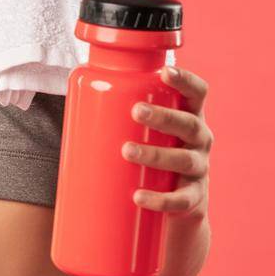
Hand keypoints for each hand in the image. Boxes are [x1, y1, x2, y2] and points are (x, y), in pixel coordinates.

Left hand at [125, 65, 211, 223]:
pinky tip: (138, 196)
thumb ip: (122, 114)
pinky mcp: (194, 198)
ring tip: (127, 150)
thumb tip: (74, 97)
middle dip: (164, 117)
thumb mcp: (145, 131)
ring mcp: (199, 169)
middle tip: (136, 111)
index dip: (187, 81)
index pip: (197, 94)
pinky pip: (180, 200)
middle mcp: (199, 140)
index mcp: (189, 117)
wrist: (175, 203)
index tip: (166, 72)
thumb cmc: (152, 153)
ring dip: (156, 155)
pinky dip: (160, 199)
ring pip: (184, 160)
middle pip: (189, 125)